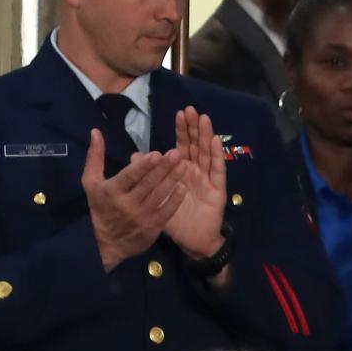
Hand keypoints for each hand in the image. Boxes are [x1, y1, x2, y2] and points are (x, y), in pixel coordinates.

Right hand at [81, 130, 180, 270]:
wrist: (107, 244)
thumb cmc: (100, 208)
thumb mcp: (91, 182)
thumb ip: (94, 157)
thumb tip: (95, 131)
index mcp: (112, 191)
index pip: (129, 176)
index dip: (143, 166)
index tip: (157, 153)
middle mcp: (127, 204)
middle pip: (148, 184)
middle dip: (163, 168)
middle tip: (177, 153)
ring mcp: (141, 217)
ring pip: (159, 195)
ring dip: (172, 179)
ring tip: (184, 165)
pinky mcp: (152, 228)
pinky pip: (166, 212)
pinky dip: (175, 200)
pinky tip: (183, 187)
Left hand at [162, 107, 229, 262]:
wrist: (192, 240)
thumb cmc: (176, 218)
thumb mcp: (157, 195)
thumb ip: (147, 176)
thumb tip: (134, 156)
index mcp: (183, 170)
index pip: (182, 145)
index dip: (181, 130)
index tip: (179, 113)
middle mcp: (196, 171)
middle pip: (196, 145)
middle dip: (194, 127)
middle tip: (191, 109)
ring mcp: (208, 179)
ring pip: (207, 153)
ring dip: (205, 135)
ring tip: (203, 118)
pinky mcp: (218, 190)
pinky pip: (218, 170)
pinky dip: (217, 155)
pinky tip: (215, 140)